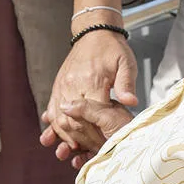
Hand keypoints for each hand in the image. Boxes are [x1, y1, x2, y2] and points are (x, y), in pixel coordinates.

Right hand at [41, 27, 136, 160]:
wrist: (94, 31)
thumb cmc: (113, 48)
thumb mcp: (126, 62)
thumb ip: (127, 83)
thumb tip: (131, 102)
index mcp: (93, 80)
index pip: (92, 115)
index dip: (97, 133)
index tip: (103, 146)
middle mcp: (74, 84)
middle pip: (72, 120)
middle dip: (79, 139)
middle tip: (88, 152)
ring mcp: (63, 84)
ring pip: (58, 116)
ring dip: (63, 135)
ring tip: (71, 149)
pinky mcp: (58, 84)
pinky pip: (51, 107)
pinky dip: (53, 123)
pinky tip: (56, 134)